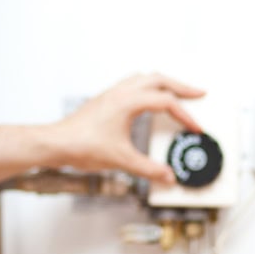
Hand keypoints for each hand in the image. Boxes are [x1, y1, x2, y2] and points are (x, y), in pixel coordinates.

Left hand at [51, 73, 205, 182]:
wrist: (56, 143)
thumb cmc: (81, 146)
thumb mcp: (121, 160)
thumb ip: (148, 169)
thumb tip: (167, 176)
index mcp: (128, 101)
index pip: (166, 102)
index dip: (185, 116)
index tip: (195, 128)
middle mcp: (120, 92)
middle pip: (159, 79)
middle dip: (181, 86)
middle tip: (198, 94)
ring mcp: (111, 93)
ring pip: (144, 77)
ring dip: (163, 83)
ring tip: (177, 92)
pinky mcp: (105, 99)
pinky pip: (132, 83)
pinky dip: (147, 87)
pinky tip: (148, 100)